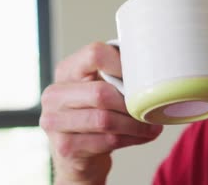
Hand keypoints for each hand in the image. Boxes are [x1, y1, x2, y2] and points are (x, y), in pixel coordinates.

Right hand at [40, 42, 163, 184]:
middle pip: (101, 93)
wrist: (77, 154)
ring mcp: (55, 122)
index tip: (140, 76)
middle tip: (151, 107)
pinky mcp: (65, 147)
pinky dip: (132, 139)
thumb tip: (150, 69)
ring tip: (152, 125)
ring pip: (106, 120)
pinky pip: (107, 140)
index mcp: (66, 70)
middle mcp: (54, 95)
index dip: (122, 64)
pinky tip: (142, 136)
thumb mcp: (99, 86)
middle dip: (131, 103)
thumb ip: (116, 74)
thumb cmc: (94, 113)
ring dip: (136, 124)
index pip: (95, 54)